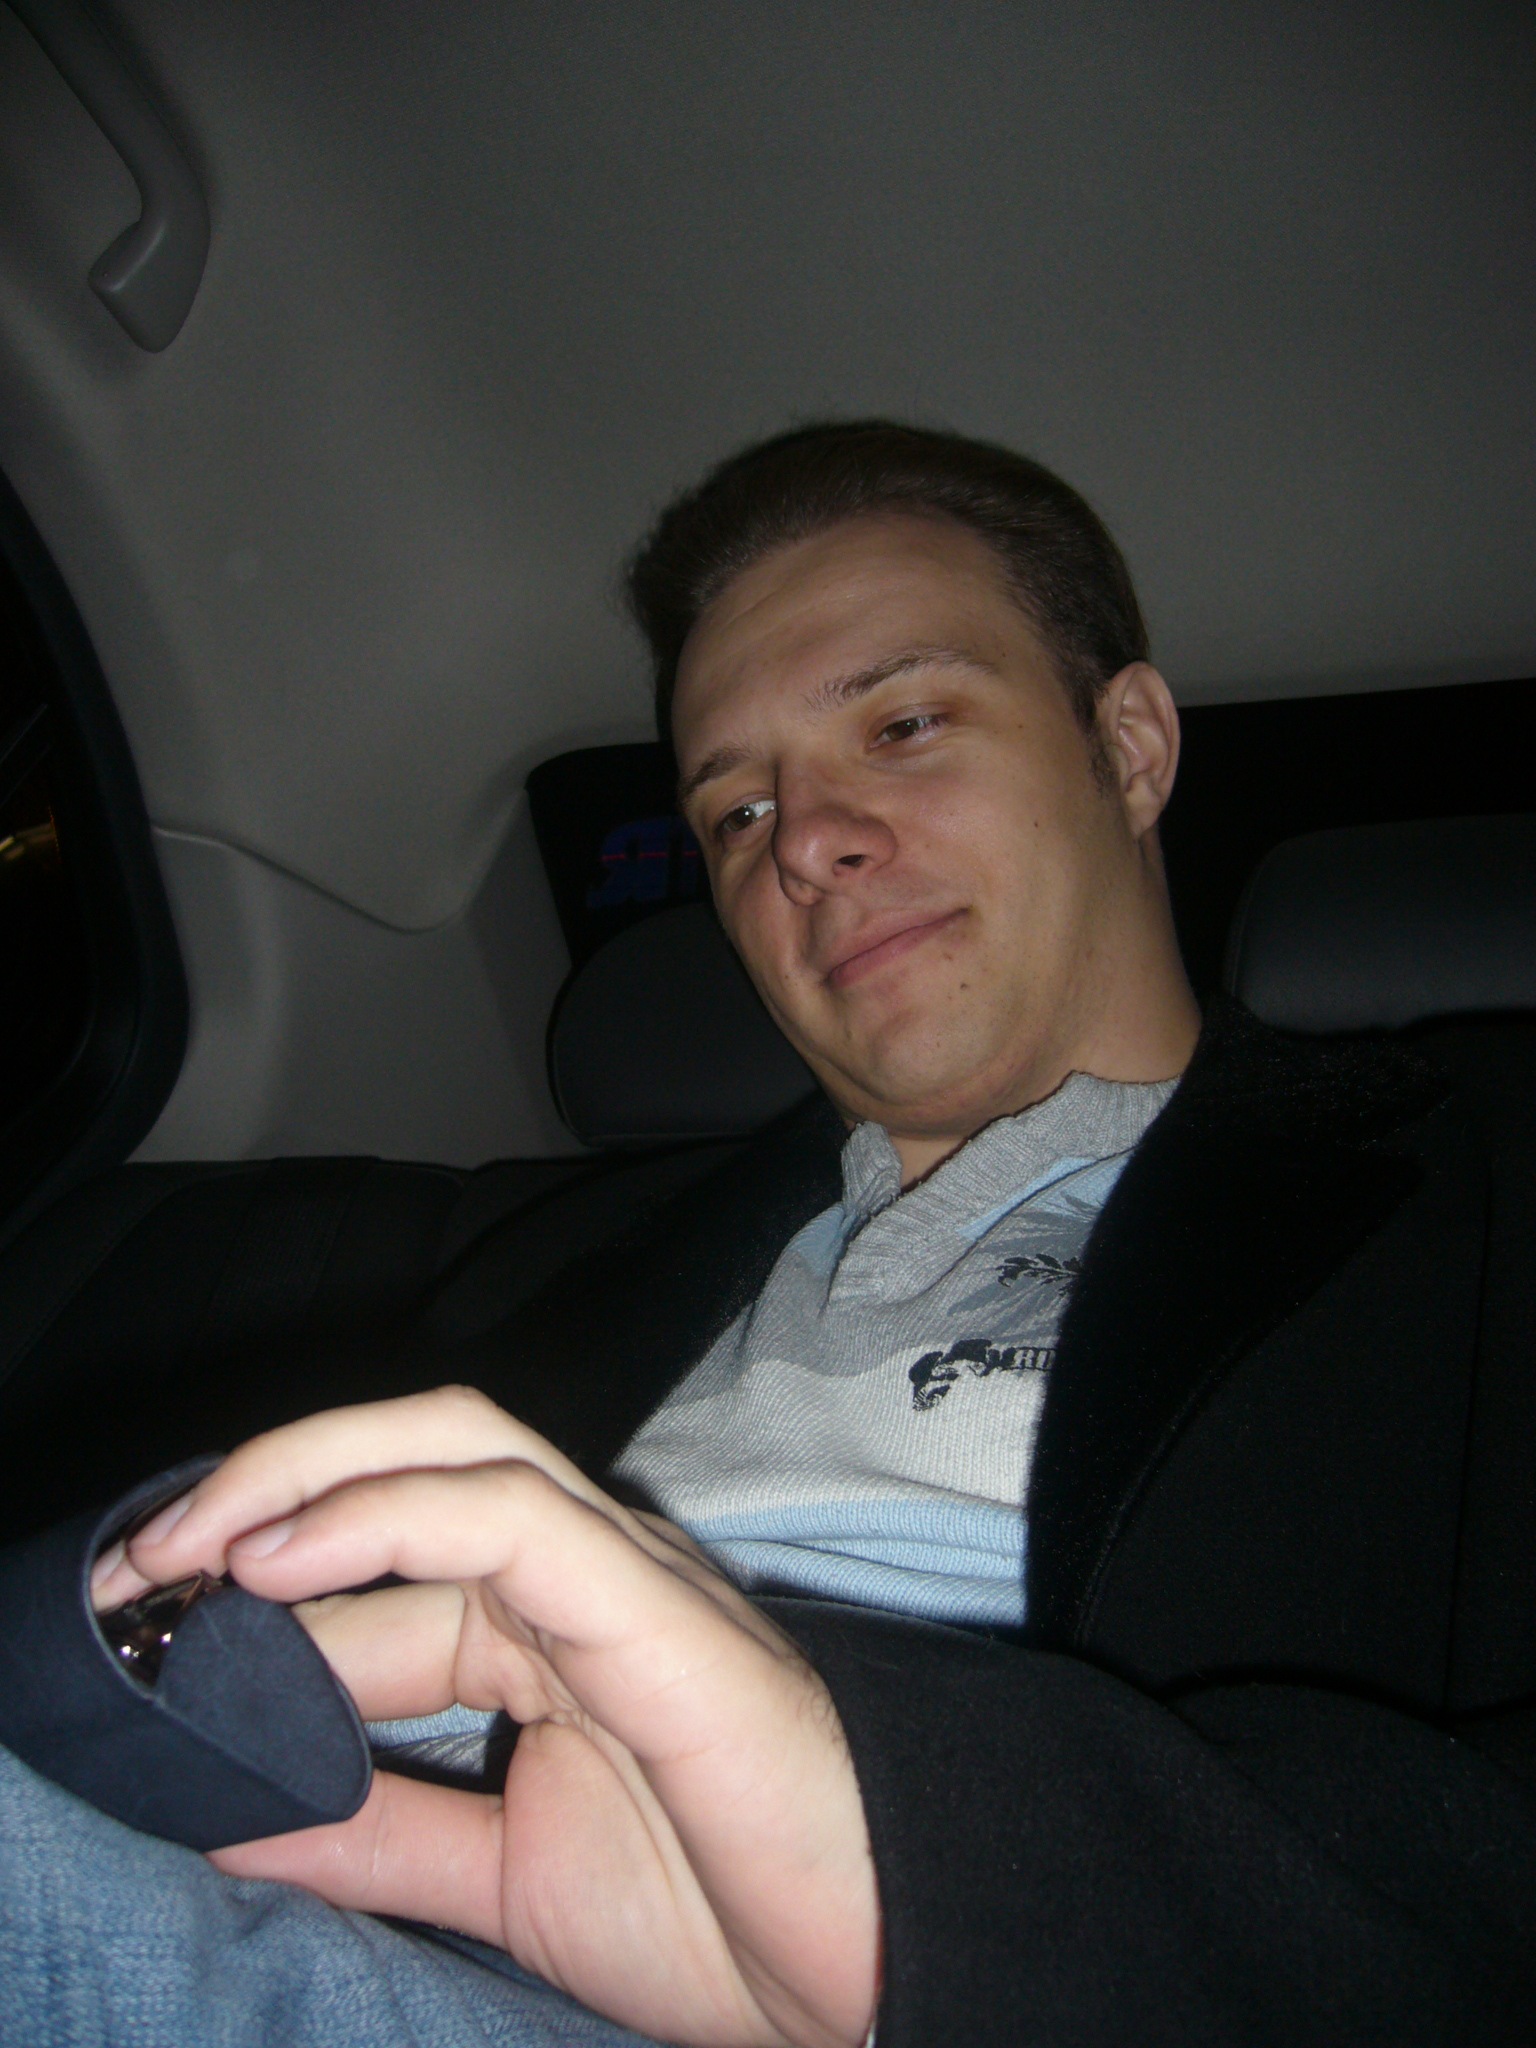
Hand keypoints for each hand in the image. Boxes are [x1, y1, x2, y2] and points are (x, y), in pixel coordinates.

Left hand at [91, 1387, 878, 2047]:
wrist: (873, 1962)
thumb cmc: (719, 1917)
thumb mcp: (502, 1879)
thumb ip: (378, 1835)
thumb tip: (229, 1819)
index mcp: (539, 1629)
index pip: (375, 1562)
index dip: (250, 1589)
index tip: (135, 1631)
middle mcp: (571, 1572)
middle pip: (403, 1456)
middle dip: (258, 1489)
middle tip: (134, 1569)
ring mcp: (615, 1570)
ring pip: (452, 1445)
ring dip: (301, 1474)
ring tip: (186, 1543)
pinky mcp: (647, 1595)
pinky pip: (507, 1513)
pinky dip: (387, 1511)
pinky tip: (284, 1556)